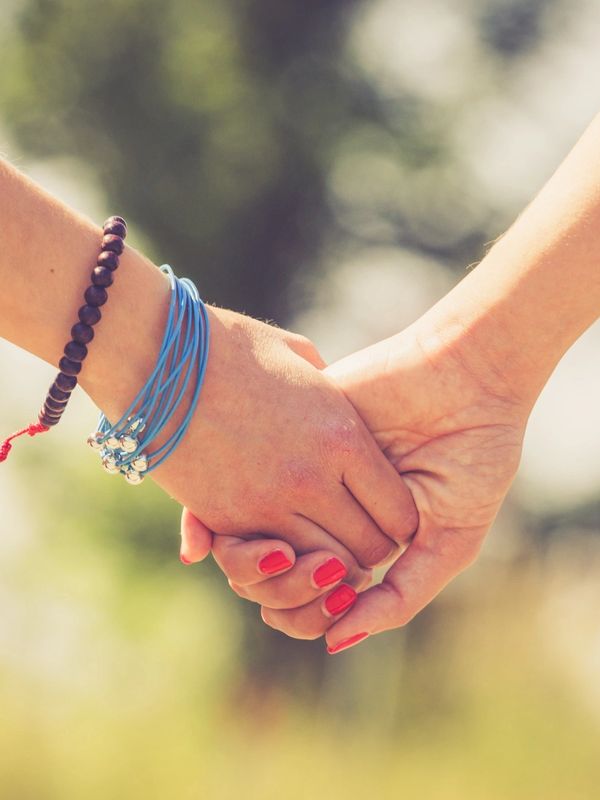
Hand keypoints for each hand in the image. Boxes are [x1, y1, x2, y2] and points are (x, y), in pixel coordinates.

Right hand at [99, 305, 417, 582]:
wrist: (156, 357)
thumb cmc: (233, 347)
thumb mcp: (301, 360)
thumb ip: (335, 391)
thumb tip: (342, 408)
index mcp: (342, 436)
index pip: (400, 512)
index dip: (399, 519)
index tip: (385, 512)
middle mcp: (312, 479)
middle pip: (369, 551)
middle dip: (369, 549)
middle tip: (355, 533)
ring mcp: (267, 505)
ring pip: (324, 569)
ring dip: (327, 563)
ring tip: (321, 542)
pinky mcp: (225, 520)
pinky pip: (271, 566)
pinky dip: (283, 562)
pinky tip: (283, 540)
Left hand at [182, 317, 528, 650]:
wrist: (467, 381)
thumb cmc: (472, 461)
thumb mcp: (450, 540)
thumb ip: (400, 596)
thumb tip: (335, 642)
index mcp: (356, 539)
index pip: (309, 597)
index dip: (306, 617)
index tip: (327, 619)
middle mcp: (322, 511)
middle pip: (270, 576)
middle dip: (280, 597)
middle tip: (311, 586)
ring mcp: (302, 476)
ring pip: (247, 538)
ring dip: (257, 568)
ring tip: (288, 563)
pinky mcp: (289, 436)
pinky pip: (243, 488)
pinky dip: (239, 522)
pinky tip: (257, 538)